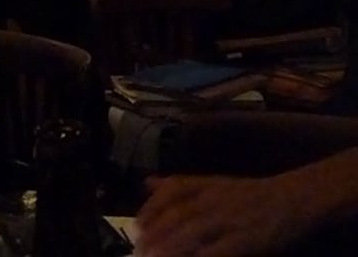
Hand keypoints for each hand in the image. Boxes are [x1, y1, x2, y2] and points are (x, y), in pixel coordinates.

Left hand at [136, 174, 301, 256]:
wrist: (295, 198)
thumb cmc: (251, 194)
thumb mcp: (213, 182)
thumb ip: (179, 185)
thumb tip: (147, 183)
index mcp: (203, 186)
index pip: (169, 192)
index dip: (150, 209)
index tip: (135, 227)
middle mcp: (212, 200)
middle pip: (175, 216)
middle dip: (154, 235)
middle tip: (137, 252)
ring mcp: (229, 220)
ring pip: (191, 234)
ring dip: (169, 249)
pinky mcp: (246, 240)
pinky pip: (217, 252)